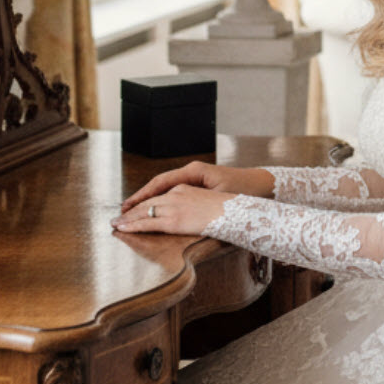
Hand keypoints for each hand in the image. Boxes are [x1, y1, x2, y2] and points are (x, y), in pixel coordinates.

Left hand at [112, 183, 236, 236]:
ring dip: (128, 218)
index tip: (134, 207)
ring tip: (116, 223)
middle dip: (132, 209)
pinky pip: (147, 223)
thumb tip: (190, 213)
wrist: (238, 210)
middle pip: (148, 201)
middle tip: (119, 216)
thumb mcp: (211, 200)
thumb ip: (196, 204)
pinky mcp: (173, 220)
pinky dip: (132, 225)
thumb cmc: (230, 208)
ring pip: (144, 211)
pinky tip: (122, 228)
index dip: (145, 201)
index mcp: (186, 187)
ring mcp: (174, 206)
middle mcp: (177, 193)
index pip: (160, 194)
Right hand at [120, 161, 273, 210]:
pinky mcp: (198, 186)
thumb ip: (197, 198)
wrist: (262, 185)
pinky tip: (153, 211)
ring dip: (149, 201)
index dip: (142, 195)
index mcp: (194, 171)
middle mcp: (191, 173)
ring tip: (131, 212)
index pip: (161, 182)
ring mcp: (194, 179)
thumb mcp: (219, 194)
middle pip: (159, 186)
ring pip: (164, 190)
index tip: (128, 206)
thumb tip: (173, 204)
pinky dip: (161, 201)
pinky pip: (174, 193)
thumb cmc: (243, 189)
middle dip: (140, 199)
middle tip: (122, 212)